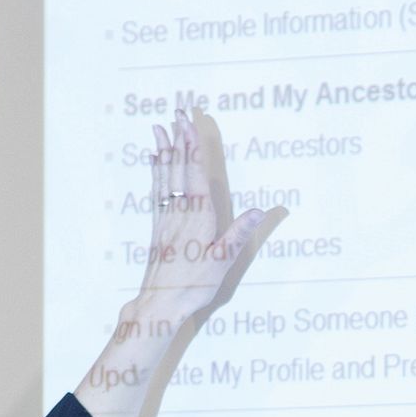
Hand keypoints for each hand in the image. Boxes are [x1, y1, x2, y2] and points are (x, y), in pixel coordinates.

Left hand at [77, 109, 286, 416]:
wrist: (161, 302)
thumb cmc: (194, 284)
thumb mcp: (224, 260)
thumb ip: (240, 233)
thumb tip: (261, 210)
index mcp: (198, 216)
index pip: (195, 174)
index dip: (192, 147)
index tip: (188, 124)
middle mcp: (179, 211)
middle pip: (179, 168)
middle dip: (178, 140)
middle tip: (175, 113)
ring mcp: (165, 217)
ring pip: (165, 176)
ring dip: (164, 151)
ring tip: (159, 128)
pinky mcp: (158, 226)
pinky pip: (157, 190)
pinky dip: (157, 171)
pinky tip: (154, 162)